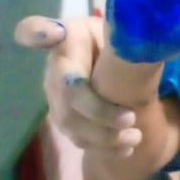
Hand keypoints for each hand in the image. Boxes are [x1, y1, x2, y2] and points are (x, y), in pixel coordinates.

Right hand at [12, 13, 142, 154]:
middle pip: (67, 94)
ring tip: (135, 138)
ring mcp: (55, 95)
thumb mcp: (124, 32)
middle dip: (99, 112)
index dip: (38, 32)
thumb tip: (141, 40)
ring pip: (70, 122)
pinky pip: (78, 137)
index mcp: (69, 37)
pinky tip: (126, 149)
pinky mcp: (64, 118)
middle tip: (131, 119)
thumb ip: (127, 37)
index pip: (39, 30)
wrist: (113, 63)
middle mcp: (55, 67)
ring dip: (104, 135)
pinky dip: (104, 147)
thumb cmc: (118, 42)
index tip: (51, 32)